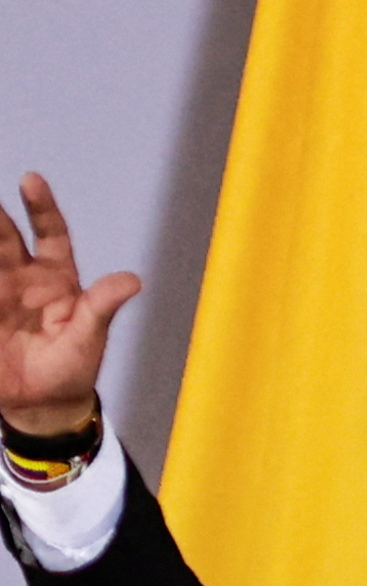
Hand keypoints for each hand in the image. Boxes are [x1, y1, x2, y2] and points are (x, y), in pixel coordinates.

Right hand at [4, 175, 140, 440]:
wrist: (41, 405)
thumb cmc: (72, 369)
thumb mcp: (89, 337)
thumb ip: (102, 306)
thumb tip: (134, 280)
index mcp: (57, 278)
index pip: (50, 233)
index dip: (41, 207)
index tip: (30, 180)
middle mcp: (23, 277)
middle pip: (5, 238)